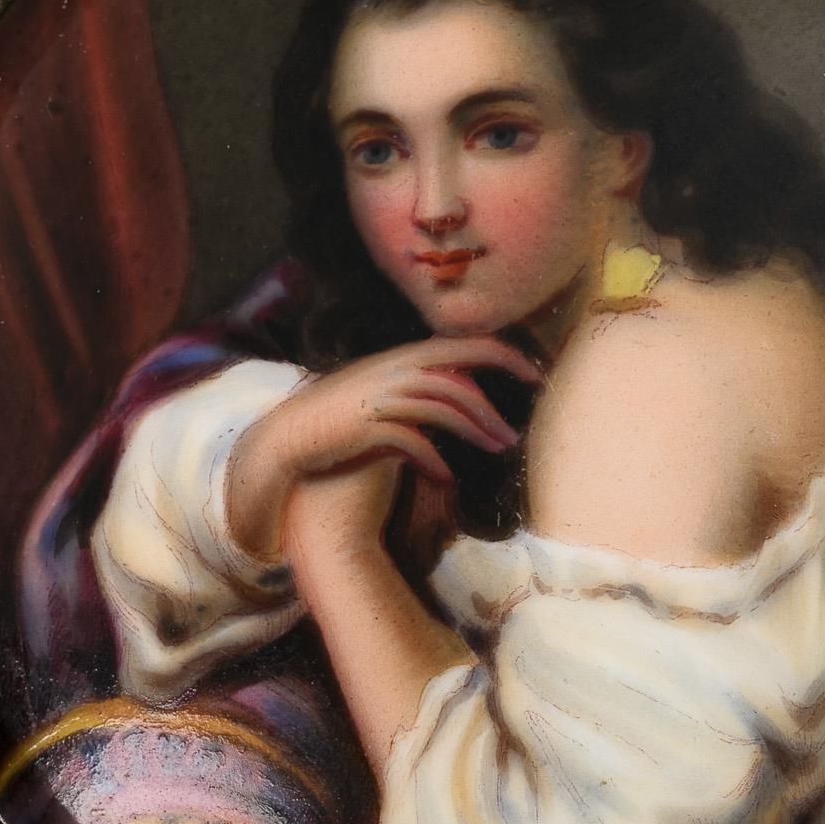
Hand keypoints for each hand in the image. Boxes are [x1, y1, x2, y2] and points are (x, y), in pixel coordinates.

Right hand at [225, 335, 541, 563]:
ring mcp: (382, 399)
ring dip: (475, 434)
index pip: (466, 345)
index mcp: (404, 355)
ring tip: (496, 453)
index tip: (535, 374)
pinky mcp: (368, 428)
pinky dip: (434, 461)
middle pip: (460, 384)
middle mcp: (396, 371)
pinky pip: (413, 443)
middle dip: (493, 410)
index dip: (506, 356)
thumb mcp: (383, 384)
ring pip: (444, 412)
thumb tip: (461, 384)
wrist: (289, 432)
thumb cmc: (342, 411)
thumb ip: (421, 380)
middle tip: (515, 437)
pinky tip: (447, 478)